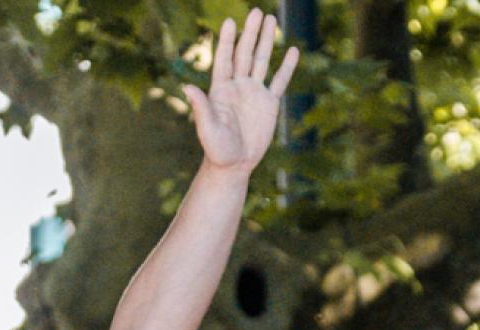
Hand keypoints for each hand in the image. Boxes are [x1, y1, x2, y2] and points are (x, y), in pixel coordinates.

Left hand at [179, 10, 300, 172]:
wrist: (234, 164)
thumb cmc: (216, 148)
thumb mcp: (207, 129)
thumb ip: (200, 107)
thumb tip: (187, 87)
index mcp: (220, 89)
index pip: (225, 59)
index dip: (228, 41)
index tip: (230, 21)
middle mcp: (237, 85)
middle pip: (245, 53)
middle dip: (250, 33)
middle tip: (257, 12)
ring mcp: (254, 92)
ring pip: (262, 61)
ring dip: (266, 41)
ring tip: (272, 20)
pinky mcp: (269, 103)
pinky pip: (279, 81)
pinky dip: (286, 67)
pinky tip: (292, 51)